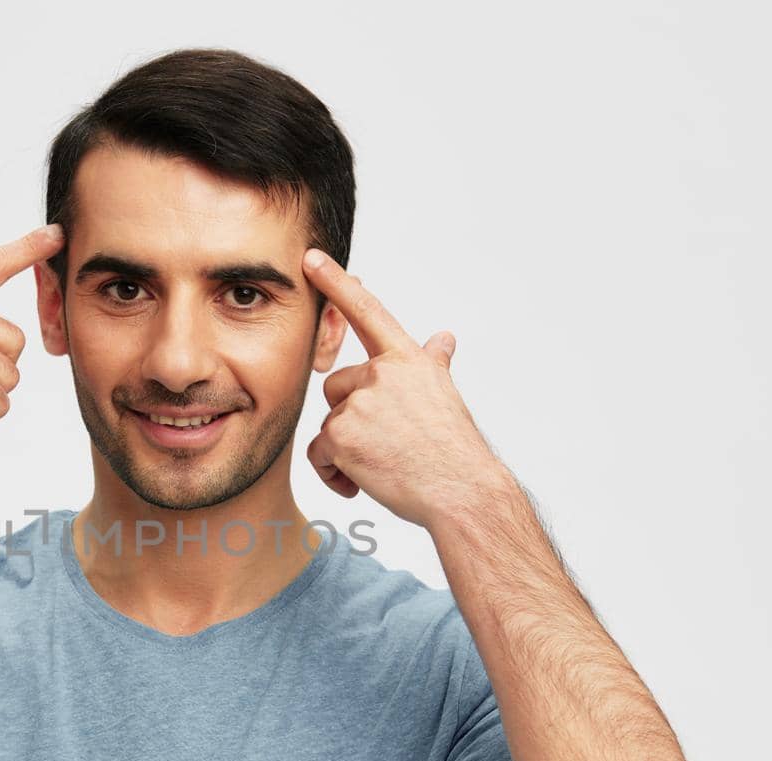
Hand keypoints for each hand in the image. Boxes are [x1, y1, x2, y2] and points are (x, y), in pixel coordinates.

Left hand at [301, 248, 512, 529]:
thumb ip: (433, 363)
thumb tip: (443, 337)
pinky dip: (334, 473)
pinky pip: (320, 453)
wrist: (462, 492)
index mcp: (408, 360)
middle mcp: (383, 373)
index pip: (367, 312)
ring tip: (382, 466)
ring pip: (329, 424)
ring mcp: (360, 402)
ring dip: (345, 450)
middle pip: (337, 388)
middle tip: (388, 444)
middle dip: (351, 418)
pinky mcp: (341, 434)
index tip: (310, 257)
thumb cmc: (455, 450)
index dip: (336, 282)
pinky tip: (363, 483)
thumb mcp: (445, 396)